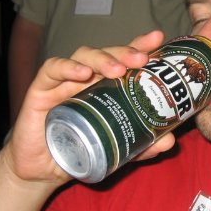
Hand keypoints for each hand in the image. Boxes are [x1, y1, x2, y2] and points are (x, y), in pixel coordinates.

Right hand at [2, 31, 175, 184]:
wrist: (43, 171)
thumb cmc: (82, 150)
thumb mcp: (118, 149)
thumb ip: (143, 145)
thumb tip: (169, 141)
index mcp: (109, 86)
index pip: (126, 60)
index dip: (141, 46)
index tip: (158, 39)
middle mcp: (89, 78)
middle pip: (109, 54)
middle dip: (126, 52)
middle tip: (142, 59)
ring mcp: (65, 81)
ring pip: (84, 55)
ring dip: (102, 58)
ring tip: (117, 70)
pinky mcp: (41, 90)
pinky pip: (52, 70)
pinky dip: (67, 67)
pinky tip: (82, 73)